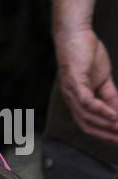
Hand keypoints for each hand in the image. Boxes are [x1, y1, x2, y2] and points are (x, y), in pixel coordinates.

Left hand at [55, 24, 117, 142]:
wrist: (75, 35)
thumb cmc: (86, 54)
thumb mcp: (102, 78)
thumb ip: (109, 95)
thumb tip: (117, 111)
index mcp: (78, 102)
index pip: (91, 123)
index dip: (104, 134)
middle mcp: (72, 102)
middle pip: (89, 125)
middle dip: (106, 135)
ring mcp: (72, 94)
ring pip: (89, 117)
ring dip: (106, 125)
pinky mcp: (75, 84)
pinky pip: (88, 102)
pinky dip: (101, 111)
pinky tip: (113, 116)